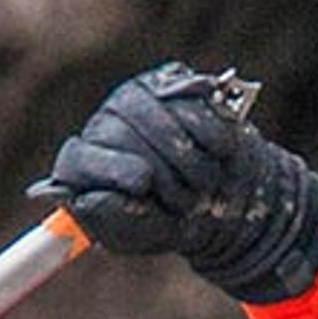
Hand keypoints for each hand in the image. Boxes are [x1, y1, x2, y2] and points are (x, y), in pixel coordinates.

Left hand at [41, 63, 317, 303]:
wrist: (241, 205)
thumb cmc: (184, 225)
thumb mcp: (146, 234)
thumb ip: (111, 220)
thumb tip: (76, 202)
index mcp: (91, 160)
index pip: (80, 157)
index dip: (107, 169)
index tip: (142, 185)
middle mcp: (109, 122)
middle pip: (118, 123)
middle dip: (159, 163)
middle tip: (189, 194)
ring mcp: (142, 98)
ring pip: (154, 110)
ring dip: (187, 150)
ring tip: (208, 180)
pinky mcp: (178, 85)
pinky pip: (190, 99)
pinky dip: (210, 130)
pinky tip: (224, 150)